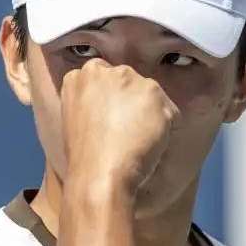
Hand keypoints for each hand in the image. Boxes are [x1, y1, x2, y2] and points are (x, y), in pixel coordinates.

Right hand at [59, 58, 180, 195]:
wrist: (99, 174)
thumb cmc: (85, 157)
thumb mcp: (74, 120)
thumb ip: (91, 103)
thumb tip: (111, 106)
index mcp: (80, 76)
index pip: (105, 78)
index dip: (113, 101)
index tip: (114, 120)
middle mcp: (106, 71)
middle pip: (131, 84)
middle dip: (133, 105)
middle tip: (127, 135)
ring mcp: (130, 80)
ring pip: (152, 97)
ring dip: (150, 118)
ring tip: (136, 143)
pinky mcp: (152, 92)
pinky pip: (170, 112)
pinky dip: (167, 130)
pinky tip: (150, 146)